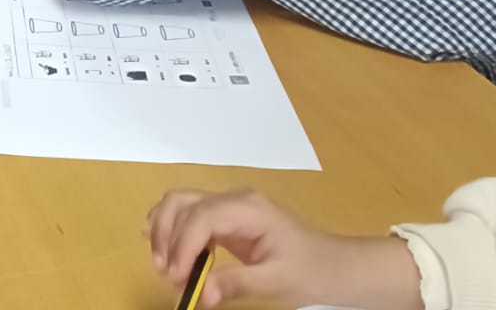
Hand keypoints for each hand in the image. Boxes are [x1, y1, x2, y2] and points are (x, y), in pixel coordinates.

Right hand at [144, 191, 422, 309]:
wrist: (338, 265)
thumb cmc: (313, 271)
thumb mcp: (278, 281)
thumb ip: (237, 284)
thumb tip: (199, 294)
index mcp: (248, 209)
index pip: (201, 217)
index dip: (181, 245)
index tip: (174, 277)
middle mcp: (234, 200)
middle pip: (183, 202)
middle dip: (166, 234)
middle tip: (165, 272)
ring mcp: (229, 207)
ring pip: (181, 204)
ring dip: (164, 230)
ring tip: (163, 264)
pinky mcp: (227, 219)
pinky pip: (189, 214)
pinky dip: (170, 226)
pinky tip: (156, 242)